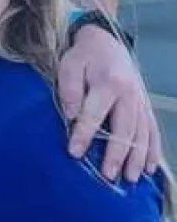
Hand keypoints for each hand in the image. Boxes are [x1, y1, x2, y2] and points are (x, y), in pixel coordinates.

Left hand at [57, 25, 160, 182]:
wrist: (106, 43)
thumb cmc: (83, 57)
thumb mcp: (69, 65)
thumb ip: (70, 89)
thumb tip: (71, 115)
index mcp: (109, 83)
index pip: (94, 114)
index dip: (83, 134)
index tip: (73, 152)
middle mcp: (130, 94)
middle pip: (124, 128)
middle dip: (116, 154)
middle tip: (107, 175)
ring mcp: (141, 101)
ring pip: (142, 133)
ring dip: (137, 158)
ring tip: (129, 179)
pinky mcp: (145, 107)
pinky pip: (152, 131)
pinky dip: (152, 151)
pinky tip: (149, 169)